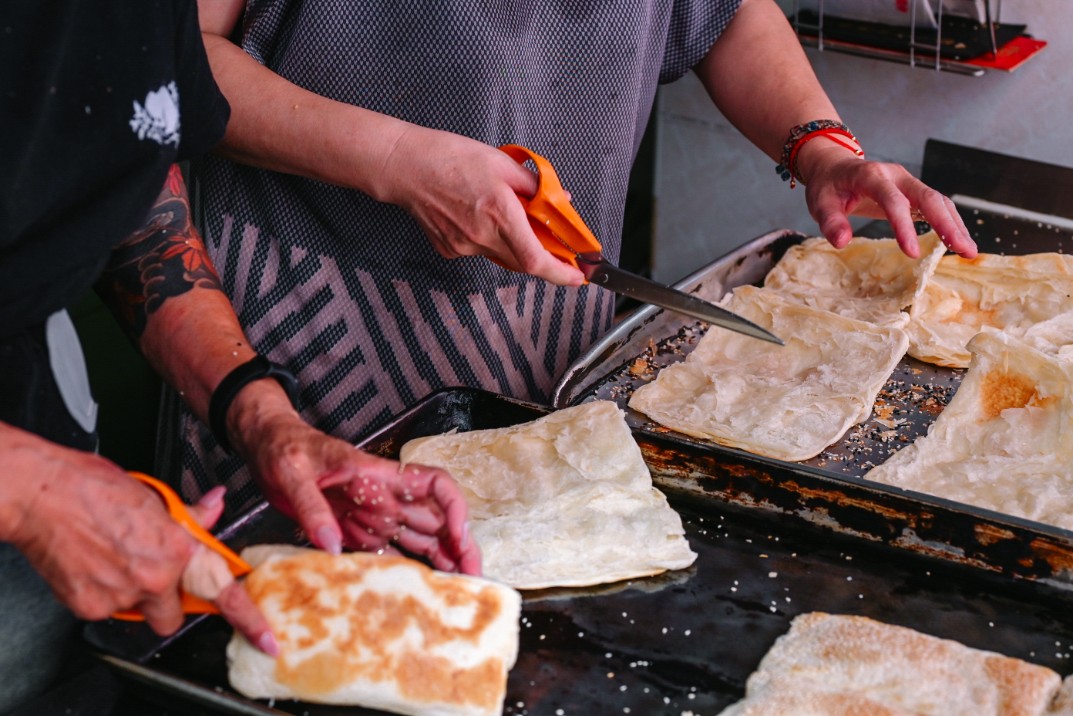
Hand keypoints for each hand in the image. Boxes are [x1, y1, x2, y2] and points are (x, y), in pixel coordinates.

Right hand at [5, 442, 272, 652]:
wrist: (42, 494)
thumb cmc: (94, 488)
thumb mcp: (156, 497)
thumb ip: (191, 515)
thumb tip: (215, 506)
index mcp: (178, 549)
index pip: (223, 593)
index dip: (247, 619)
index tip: (265, 637)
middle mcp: (154, 577)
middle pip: (174, 614)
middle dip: (168, 600)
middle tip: (153, 576)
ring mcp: (121, 595)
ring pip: (140, 612)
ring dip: (134, 595)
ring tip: (116, 561)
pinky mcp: (90, 607)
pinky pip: (108, 610)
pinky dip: (104, 594)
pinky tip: (95, 567)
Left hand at [235, 411, 480, 575]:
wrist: (267, 448)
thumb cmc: (283, 448)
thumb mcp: (292, 472)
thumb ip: (311, 507)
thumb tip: (330, 545)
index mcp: (378, 475)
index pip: (435, 484)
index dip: (454, 508)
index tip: (457, 536)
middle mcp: (385, 497)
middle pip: (437, 520)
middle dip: (460, 546)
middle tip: (473, 579)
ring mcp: (375, 516)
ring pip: (422, 539)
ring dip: (444, 561)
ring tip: (460, 590)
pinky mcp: (359, 533)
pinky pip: (392, 554)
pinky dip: (411, 571)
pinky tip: (424, 590)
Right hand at [376, 124, 585, 285]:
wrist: (405, 166)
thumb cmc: (450, 158)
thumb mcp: (501, 163)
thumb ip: (534, 186)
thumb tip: (558, 201)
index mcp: (500, 213)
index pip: (536, 259)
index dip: (561, 273)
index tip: (577, 276)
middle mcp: (482, 236)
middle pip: (523, 262)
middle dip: (542, 256)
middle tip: (552, 242)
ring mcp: (464, 246)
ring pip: (502, 256)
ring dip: (514, 243)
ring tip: (502, 213)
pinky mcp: (449, 250)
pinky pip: (480, 251)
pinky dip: (489, 239)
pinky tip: (476, 215)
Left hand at [799, 143, 976, 259]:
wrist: (834, 167)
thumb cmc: (828, 186)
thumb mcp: (819, 203)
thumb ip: (830, 222)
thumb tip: (841, 242)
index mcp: (872, 176)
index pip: (893, 201)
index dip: (904, 226)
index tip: (912, 254)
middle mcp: (896, 176)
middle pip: (929, 197)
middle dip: (947, 224)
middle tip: (963, 250)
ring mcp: (908, 182)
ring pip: (938, 201)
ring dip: (955, 225)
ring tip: (968, 251)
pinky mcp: (913, 192)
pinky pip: (936, 205)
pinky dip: (949, 222)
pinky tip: (957, 241)